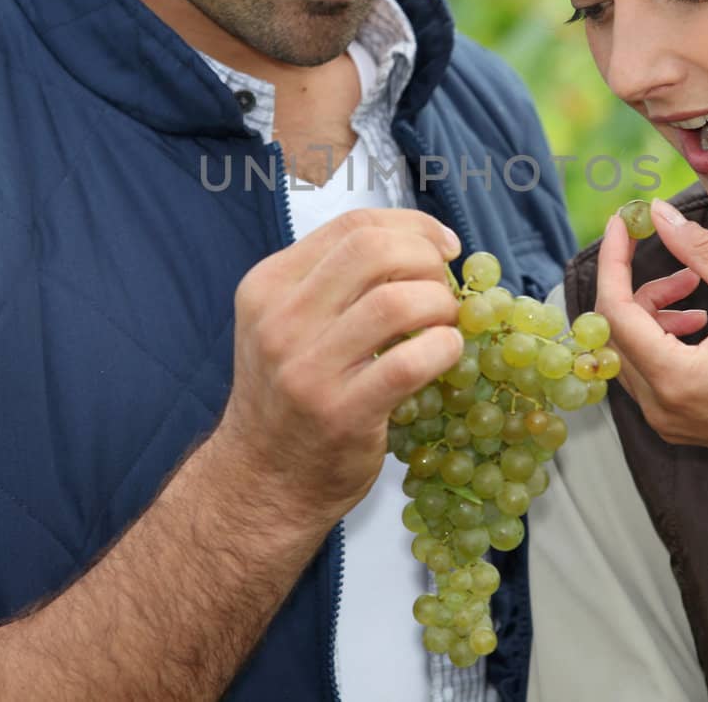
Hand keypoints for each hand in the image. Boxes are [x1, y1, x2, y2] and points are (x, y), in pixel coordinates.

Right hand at [215, 208, 463, 522]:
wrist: (261, 479)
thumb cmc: (288, 397)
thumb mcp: (287, 325)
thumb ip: (335, 284)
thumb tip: (420, 249)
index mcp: (269, 285)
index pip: (352, 226)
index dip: (412, 227)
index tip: (442, 247)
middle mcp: (281, 320)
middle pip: (373, 251)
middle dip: (426, 260)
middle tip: (444, 289)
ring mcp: (307, 367)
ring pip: (396, 302)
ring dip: (440, 306)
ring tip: (446, 326)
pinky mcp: (340, 412)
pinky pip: (410, 362)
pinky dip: (444, 349)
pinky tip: (446, 355)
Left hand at [596, 199, 707, 476]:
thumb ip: (701, 252)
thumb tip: (660, 213)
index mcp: (673, 379)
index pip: (614, 312)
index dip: (613, 261)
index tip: (620, 223)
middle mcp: (660, 408)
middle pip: (616, 334)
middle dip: (639, 288)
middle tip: (682, 265)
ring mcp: (669, 422)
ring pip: (632, 353)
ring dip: (653, 313)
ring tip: (697, 290)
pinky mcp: (683, 425)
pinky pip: (652, 374)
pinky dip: (664, 339)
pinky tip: (701, 321)